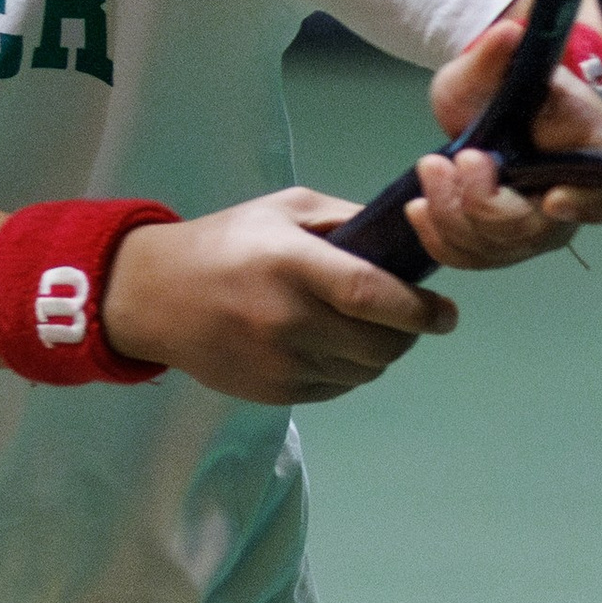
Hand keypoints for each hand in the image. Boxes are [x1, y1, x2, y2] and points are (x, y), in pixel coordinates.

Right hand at [102, 187, 457, 403]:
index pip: (372, 296)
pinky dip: (348, 370)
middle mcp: (287, 320)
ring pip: (363, 373)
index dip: (419, 310)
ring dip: (380, 354)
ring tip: (368, 328)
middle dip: (408, 334)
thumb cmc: (226, 243)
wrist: (153, 296)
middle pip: (379, 345)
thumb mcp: (284, 210)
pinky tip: (333, 345)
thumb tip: (406, 238)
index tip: (447, 313)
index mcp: (292, 265)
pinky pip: (336, 389)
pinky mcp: (272, 392)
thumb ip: (346, 220)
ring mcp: (279, 363)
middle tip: (413, 318)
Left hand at [406, 2, 601, 269]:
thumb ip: (502, 54)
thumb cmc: (508, 82)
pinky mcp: (501, 243)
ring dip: (452, 214)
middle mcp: (573, 200)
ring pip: (495, 249)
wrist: (487, 104)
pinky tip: (420, 208)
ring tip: (431, 168)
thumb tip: (508, 32)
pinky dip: (439, 238)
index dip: (584, 203)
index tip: (553, 200)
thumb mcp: (501, 60)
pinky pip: (470, 258)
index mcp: (598, 154)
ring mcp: (536, 229)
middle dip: (485, 201)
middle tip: (460, 157)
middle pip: (534, 230)